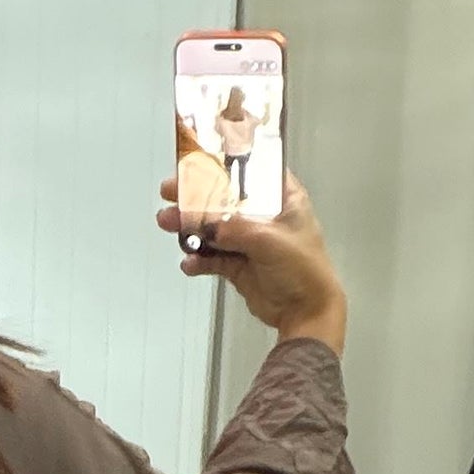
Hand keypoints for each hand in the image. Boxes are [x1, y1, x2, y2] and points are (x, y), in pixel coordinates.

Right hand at [157, 174, 346, 353]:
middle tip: (171, 191)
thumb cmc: (303, 269)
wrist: (304, 311)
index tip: (197, 162)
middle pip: (225, 199)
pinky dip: (198, 260)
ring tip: (169, 224)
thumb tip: (205, 226)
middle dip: (196, 196)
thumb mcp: (269, 239)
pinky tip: (189, 262)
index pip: (251, 172)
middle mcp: (265, 216)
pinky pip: (212, 258)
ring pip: (214, 228)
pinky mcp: (238, 265)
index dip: (225, 166)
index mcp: (283, 198)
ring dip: (191, 228)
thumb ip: (235, 228)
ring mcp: (250, 241)